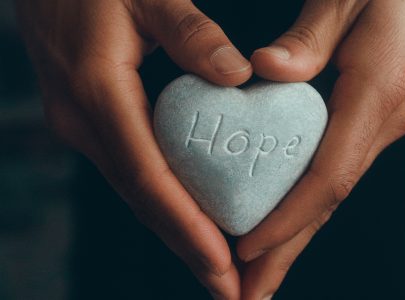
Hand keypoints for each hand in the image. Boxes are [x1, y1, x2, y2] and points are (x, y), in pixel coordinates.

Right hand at [15, 0, 252, 297]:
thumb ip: (191, 32)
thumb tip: (238, 76)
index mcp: (100, 92)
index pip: (149, 177)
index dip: (186, 225)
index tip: (223, 264)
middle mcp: (86, 122)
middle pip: (143, 201)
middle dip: (186, 249)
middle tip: (230, 291)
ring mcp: (85, 127)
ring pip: (138, 194)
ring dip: (176, 235)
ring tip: (217, 272)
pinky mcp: (94, 124)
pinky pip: (134, 174)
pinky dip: (164, 206)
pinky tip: (188, 223)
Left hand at [237, 0, 404, 297]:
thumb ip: (311, 37)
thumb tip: (266, 70)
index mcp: (379, 91)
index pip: (327, 177)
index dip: (287, 219)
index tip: (246, 250)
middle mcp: (385, 120)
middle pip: (329, 199)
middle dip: (288, 251)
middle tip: (248, 294)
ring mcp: (384, 121)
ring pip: (332, 190)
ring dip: (296, 233)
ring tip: (260, 270)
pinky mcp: (376, 115)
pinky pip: (337, 168)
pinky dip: (308, 201)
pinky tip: (287, 217)